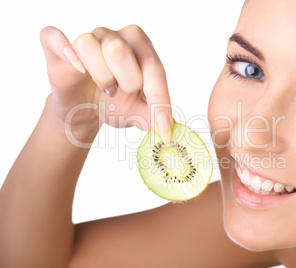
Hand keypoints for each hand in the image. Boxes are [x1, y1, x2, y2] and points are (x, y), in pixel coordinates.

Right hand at [40, 25, 172, 142]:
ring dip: (99, 76)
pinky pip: (54, 37)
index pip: (153, 67)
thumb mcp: (138, 113)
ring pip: (89, 46)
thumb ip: (154, 116)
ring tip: (104, 88)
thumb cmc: (115, 104)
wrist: (86, 111)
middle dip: (125, 81)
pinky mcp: (58, 46)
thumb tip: (168, 129)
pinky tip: (76, 68)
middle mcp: (116, 36)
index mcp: (142, 47)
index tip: (162, 127)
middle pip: (119, 49)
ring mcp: (88, 38)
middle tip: (121, 93)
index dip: (159, 100)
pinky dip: (63, 49)